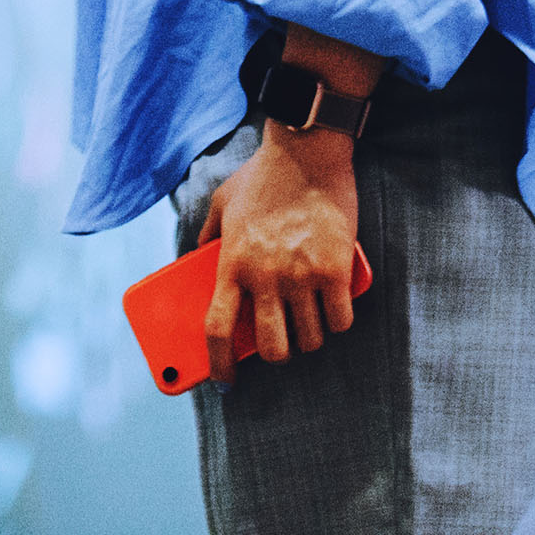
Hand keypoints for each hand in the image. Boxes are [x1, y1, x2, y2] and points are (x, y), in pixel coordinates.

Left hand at [199, 128, 362, 374]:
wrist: (306, 153)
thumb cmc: (262, 177)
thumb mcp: (221, 203)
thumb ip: (205, 236)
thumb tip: (194, 259)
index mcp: (231, 263)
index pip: (218, 328)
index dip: (219, 363)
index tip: (223, 381)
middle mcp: (265, 276)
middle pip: (272, 347)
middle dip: (279, 354)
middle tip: (283, 342)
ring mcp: (302, 275)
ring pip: (310, 339)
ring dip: (311, 336)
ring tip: (310, 320)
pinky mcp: (335, 270)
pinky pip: (340, 321)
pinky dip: (338, 322)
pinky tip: (334, 309)